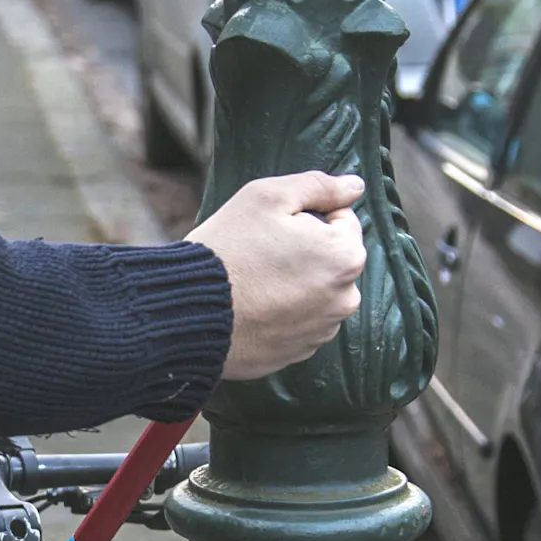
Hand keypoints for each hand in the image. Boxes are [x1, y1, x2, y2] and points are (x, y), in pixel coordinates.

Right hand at [187, 171, 366, 381]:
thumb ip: (318, 186)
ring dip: (293, 286)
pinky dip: (279, 316)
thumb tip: (354, 186)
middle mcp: (344, 299)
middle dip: (303, 254)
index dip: (304, 218)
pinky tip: (251, 309)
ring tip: (252, 285)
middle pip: (330, 261)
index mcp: (346, 256)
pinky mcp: (296, 354)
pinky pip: (296, 325)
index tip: (271, 230)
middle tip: (258, 256)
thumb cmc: (227, 250)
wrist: (186, 312)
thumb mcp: (266, 198)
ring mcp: (320, 332)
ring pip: (315, 294)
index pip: (340, 221)